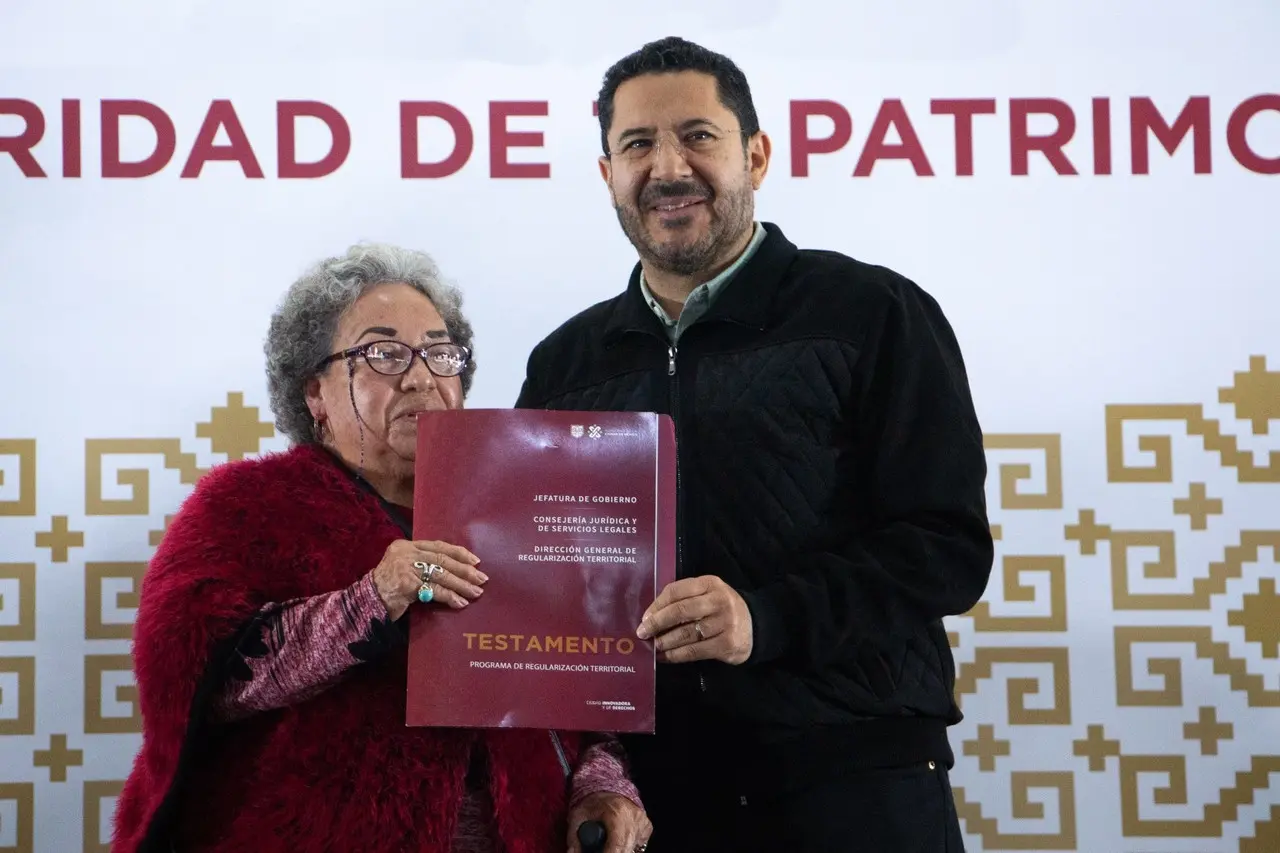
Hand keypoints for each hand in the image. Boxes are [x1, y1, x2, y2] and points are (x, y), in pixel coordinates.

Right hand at [371, 539, 486, 619]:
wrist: (366, 604)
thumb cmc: (387, 589)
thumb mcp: (403, 569)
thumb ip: (422, 565)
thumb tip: (455, 571)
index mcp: (405, 546)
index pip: (438, 546)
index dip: (459, 553)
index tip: (476, 561)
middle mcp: (405, 553)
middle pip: (442, 560)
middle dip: (464, 570)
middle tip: (482, 578)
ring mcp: (405, 567)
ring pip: (441, 574)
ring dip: (461, 585)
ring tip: (475, 592)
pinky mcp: (406, 584)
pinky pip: (434, 590)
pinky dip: (449, 597)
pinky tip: (460, 603)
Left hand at [567, 792, 651, 852]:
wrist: (609, 788)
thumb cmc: (593, 802)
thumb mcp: (577, 816)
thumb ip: (573, 837)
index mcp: (616, 814)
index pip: (617, 846)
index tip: (598, 852)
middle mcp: (633, 818)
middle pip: (626, 850)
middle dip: (612, 852)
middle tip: (601, 848)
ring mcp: (642, 823)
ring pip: (632, 848)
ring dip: (619, 849)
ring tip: (608, 842)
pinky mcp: (647, 827)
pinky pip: (637, 844)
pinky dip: (626, 845)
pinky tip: (617, 839)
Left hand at [637, 575, 753, 664]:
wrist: (756, 625)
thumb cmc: (722, 608)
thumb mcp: (707, 594)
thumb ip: (684, 598)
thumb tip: (651, 616)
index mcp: (710, 583)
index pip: (676, 591)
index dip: (657, 605)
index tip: (644, 617)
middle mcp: (718, 601)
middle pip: (680, 611)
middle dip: (657, 623)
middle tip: (642, 633)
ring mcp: (724, 623)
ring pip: (686, 633)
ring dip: (665, 642)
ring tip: (653, 647)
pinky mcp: (726, 644)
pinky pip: (694, 651)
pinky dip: (676, 656)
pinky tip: (665, 657)